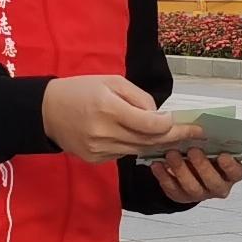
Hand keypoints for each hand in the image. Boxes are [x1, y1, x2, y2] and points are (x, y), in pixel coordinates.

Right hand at [41, 74, 191, 160]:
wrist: (46, 111)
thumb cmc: (81, 90)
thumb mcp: (112, 81)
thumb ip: (139, 98)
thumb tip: (159, 117)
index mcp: (108, 108)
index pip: (151, 125)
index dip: (169, 124)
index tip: (176, 119)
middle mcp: (104, 132)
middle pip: (149, 141)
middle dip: (173, 137)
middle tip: (195, 134)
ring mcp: (98, 149)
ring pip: (138, 150)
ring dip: (156, 143)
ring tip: (174, 136)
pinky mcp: (95, 159)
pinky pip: (124, 153)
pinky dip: (134, 145)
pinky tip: (137, 136)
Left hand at [143, 144, 241, 205]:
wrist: (191, 168)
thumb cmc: (206, 153)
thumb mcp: (212, 146)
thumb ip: (211, 142)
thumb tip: (202, 129)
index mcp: (230, 174)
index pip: (235, 173)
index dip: (229, 166)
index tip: (222, 155)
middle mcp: (217, 187)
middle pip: (213, 182)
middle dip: (202, 166)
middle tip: (193, 150)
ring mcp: (200, 194)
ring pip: (192, 187)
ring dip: (181, 170)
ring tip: (171, 154)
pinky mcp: (182, 197)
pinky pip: (172, 189)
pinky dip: (164, 176)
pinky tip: (157, 164)